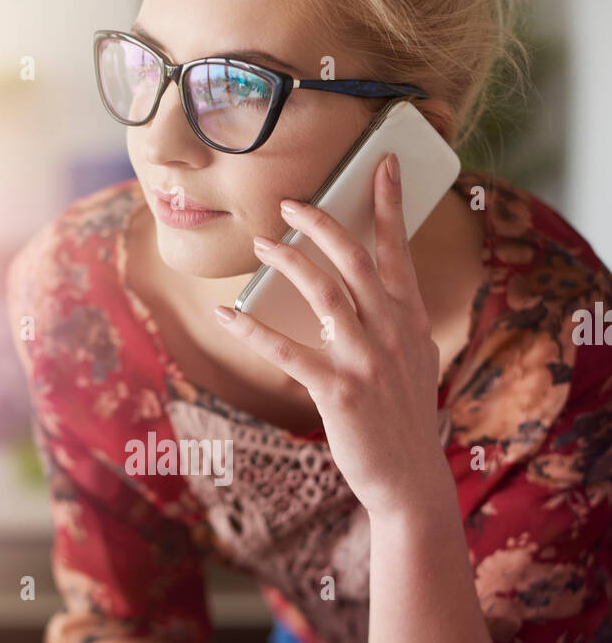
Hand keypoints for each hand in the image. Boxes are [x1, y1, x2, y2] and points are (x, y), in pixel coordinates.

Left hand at [215, 154, 451, 518]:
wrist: (408, 477)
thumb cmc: (402, 416)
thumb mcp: (414, 360)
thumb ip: (397, 321)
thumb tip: (369, 289)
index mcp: (410, 320)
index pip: (398, 251)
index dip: (389, 205)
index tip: (382, 164)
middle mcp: (392, 333)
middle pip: (357, 260)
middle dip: (323, 223)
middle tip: (290, 202)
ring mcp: (366, 362)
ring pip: (325, 295)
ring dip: (289, 263)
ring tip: (260, 245)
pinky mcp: (337, 392)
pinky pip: (287, 352)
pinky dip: (252, 331)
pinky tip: (228, 315)